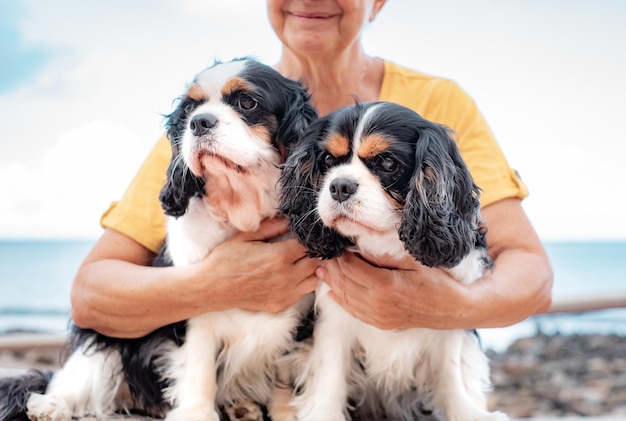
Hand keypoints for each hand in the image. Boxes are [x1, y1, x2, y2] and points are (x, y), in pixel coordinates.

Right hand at [195, 217, 318, 312]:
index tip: (303, 234)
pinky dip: (302, 283)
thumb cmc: (225, 259)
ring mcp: (285, 293)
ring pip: (313, 279)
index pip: (308, 244)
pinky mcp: (280, 304)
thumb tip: (290, 220)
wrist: (211, 288)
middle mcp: (286, 277)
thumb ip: (272, 227)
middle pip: (315, 262)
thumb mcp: (246, 236)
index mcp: (279, 256)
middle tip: (302, 247)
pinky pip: (302, 293)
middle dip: (311, 252)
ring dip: (311, 269)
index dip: (308, 238)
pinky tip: (291, 275)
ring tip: (300, 262)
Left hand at [316, 251, 470, 329]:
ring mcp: (378, 317)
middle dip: (331, 269)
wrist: (453, 309)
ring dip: (332, 284)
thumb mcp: (414, 260)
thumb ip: (386, 253)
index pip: (350, 269)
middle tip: (322, 256)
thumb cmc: (437, 280)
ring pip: (346, 299)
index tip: (334, 246)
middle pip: (344, 283)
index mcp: (384, 286)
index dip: (339, 257)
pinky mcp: (381, 324)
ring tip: (321, 271)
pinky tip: (332, 293)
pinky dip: (341, 301)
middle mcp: (377, 304)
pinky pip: (354, 312)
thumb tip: (360, 242)